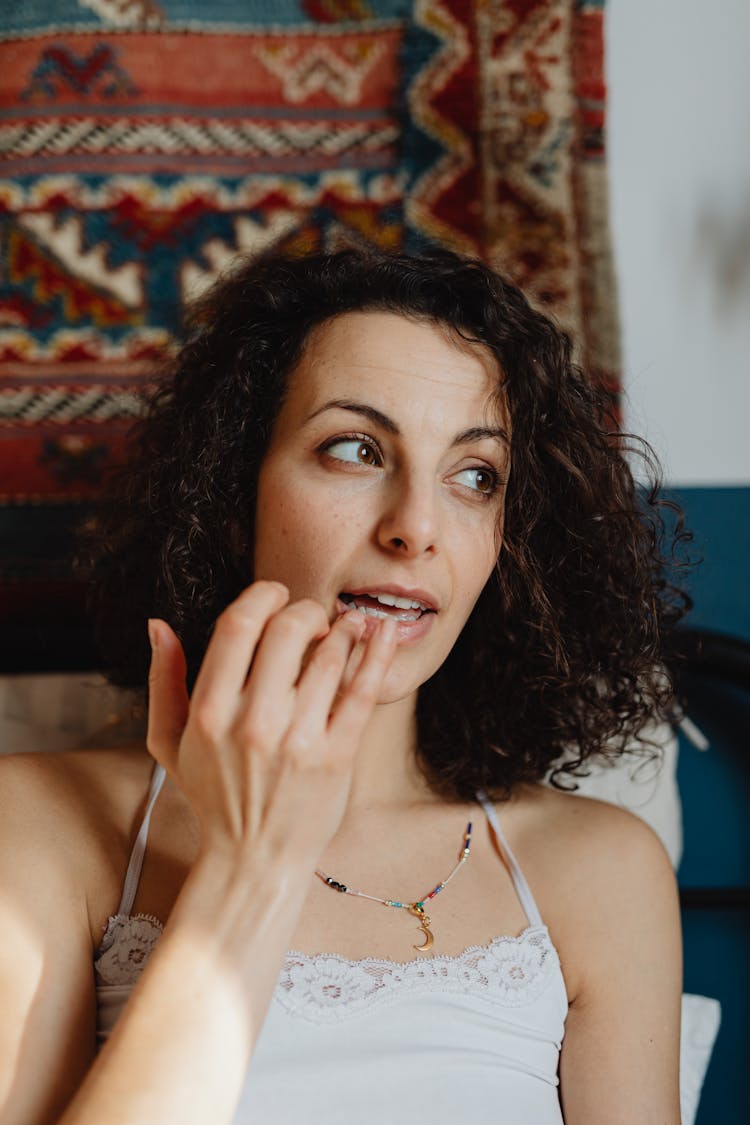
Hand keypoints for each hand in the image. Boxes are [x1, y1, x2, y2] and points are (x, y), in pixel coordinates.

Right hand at [145, 582, 396, 867]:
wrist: (253, 861)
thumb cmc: (213, 796)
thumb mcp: (170, 743)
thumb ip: (163, 681)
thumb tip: (157, 625)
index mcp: (209, 713)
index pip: (238, 626)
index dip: (262, 596)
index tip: (275, 595)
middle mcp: (253, 723)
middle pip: (286, 631)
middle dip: (304, 610)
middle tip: (312, 618)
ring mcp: (298, 740)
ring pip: (328, 657)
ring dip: (342, 629)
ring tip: (345, 627)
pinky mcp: (336, 757)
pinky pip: (361, 692)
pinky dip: (375, 654)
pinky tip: (379, 633)